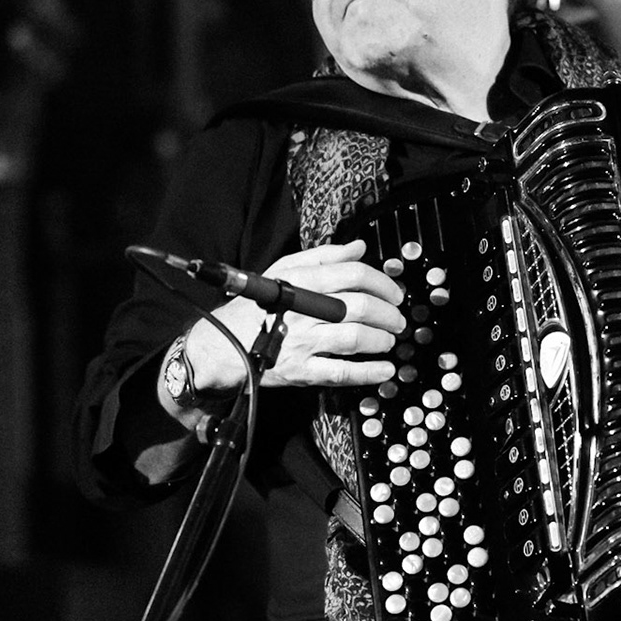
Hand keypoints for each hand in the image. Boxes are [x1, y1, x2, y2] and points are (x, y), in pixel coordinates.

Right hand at [182, 240, 406, 393]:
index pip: (353, 274)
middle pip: (359, 306)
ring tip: (389, 340)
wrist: (223, 344)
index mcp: (301, 281)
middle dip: (388, 313)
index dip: (382, 282)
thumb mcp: (285, 270)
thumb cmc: (257, 305)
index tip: (395, 293)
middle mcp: (303, 310)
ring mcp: (302, 342)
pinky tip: (385, 370)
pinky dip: (369, 372)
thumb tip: (359, 247)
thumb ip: (325, 257)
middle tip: (398, 319)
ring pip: (354, 337)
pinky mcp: (301, 372)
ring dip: (381, 339)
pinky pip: (341, 373)